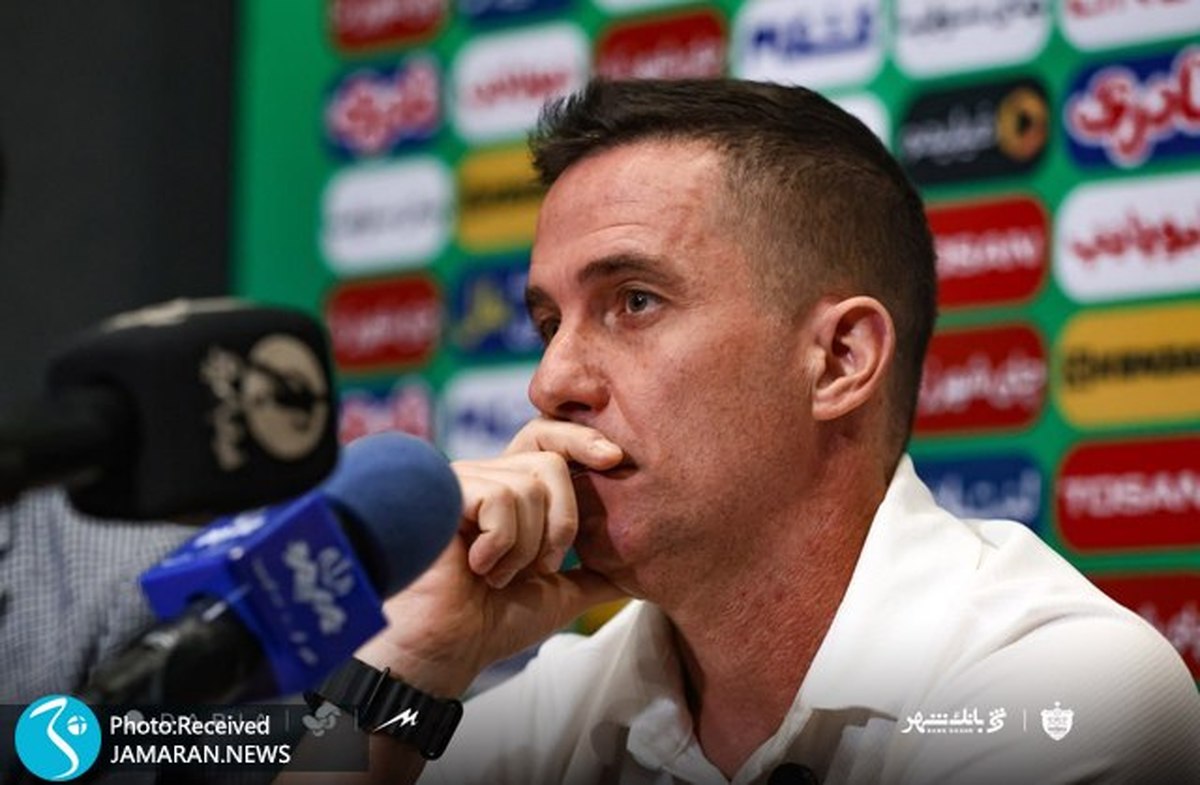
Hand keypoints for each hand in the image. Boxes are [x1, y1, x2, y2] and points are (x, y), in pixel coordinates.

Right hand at [353, 420, 628, 696]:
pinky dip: (501, 546)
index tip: (616, 459)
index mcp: (512, 493)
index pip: (550, 440)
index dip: (582, 439)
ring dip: (526, 548)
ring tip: (496, 576)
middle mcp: (486, 477)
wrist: (447, 649)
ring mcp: (463, 482)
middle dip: (561, 520)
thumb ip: (596, 574)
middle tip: (542, 567)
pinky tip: (475, 568)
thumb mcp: (558, 594)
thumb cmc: (491, 623)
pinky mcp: (444, 493)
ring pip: (530, 486)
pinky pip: (501, 499)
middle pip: (550, 460)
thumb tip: (643, 569)